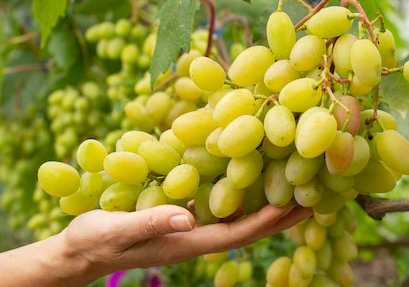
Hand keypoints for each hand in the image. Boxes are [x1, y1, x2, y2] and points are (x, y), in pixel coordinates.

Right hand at [60, 203, 310, 281]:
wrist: (77, 250)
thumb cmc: (92, 240)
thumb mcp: (115, 230)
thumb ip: (150, 223)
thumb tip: (186, 217)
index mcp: (187, 242)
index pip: (238, 233)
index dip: (269, 219)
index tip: (297, 203)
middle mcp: (195, 235)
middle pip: (248, 227)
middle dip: (281, 214)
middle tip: (315, 196)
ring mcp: (190, 227)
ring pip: (237, 216)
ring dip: (266, 202)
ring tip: (295, 183)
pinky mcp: (181, 216)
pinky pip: (219, 205)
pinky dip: (240, 192)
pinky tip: (250, 175)